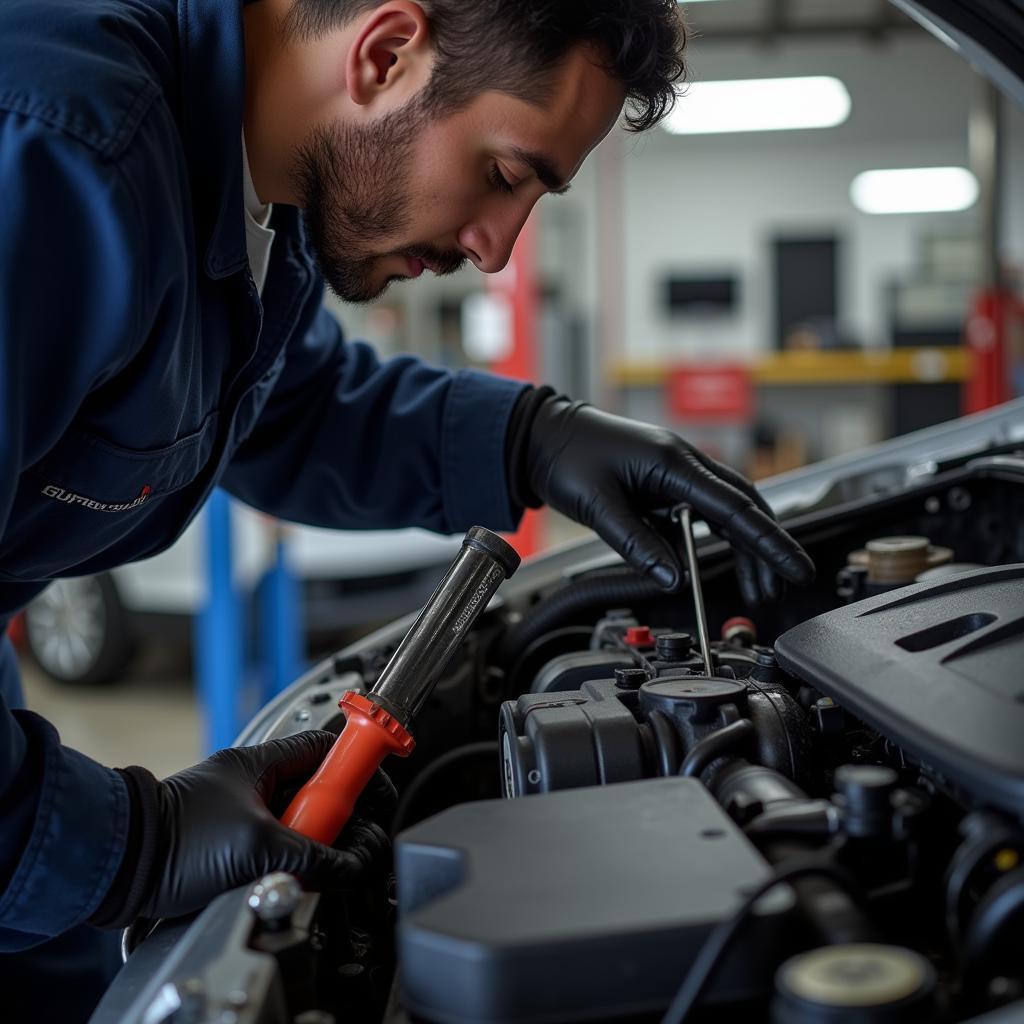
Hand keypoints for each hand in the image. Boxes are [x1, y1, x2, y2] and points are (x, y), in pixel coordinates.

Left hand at [91, 731, 393, 927]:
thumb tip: (347, 864)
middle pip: (320, 792)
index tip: (379, 780)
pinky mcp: (234, 845)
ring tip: (313, 862)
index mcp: (262, 762)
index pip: (327, 747)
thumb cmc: (172, 838)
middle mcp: (256, 783)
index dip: (358, 762)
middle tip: (347, 838)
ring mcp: (245, 814)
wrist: (122, 867)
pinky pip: (280, 848)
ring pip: (302, 824)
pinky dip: (293, 861)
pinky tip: (291, 875)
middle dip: (339, 816)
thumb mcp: (255, 844)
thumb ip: (309, 852)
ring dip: (315, 844)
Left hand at [518, 396, 813, 603]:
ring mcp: (676, 470)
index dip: (769, 541)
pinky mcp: (664, 481)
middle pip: (742, 508)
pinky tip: (711, 561)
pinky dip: (713, 537)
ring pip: (726, 511)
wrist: (543, 435)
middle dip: (765, 549)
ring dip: (742, 547)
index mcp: (672, 462)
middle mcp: (683, 462)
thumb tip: (672, 579)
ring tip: (754, 585)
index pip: (734, 507)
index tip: (795, 566)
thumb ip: (637, 543)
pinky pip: (701, 510)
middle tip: (777, 588)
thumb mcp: (598, 506)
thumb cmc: (567, 458)